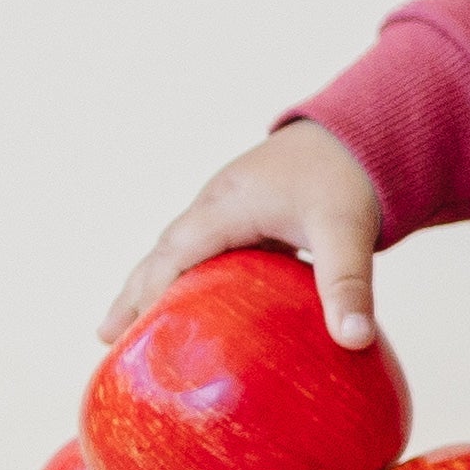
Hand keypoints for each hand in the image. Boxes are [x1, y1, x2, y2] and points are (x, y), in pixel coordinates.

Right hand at [104, 122, 387, 347]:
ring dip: (153, 284)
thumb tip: (355, 340)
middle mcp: (218, 204)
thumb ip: (348, 283)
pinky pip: (204, 249)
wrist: (363, 130)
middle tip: (107, 338)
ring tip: (126, 329)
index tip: (132, 332)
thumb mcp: (348, 231)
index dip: (151, 292)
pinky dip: (187, 277)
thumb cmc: (349, 174)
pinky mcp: (245, 214)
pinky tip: (188, 307)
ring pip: (179, 249)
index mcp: (229, 206)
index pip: (176, 254)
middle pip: (163, 252)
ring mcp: (228, 207)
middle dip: (134, 293)